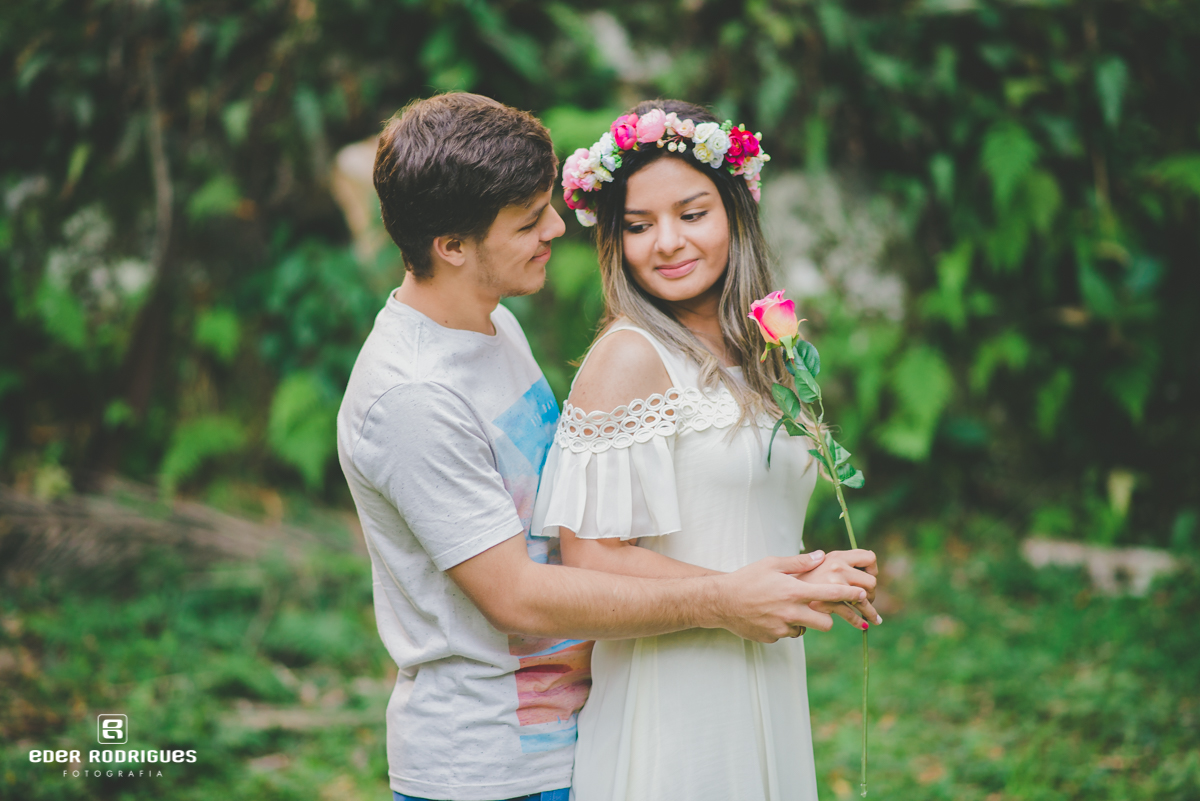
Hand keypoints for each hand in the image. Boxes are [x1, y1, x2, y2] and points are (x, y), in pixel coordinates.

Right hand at [711, 551, 869, 642]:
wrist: (721, 601)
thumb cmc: (747, 578)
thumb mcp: (772, 564)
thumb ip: (799, 562)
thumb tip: (821, 556)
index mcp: (794, 591)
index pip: (831, 594)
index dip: (850, 594)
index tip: (862, 594)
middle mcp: (791, 611)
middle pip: (826, 623)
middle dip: (825, 616)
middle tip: (815, 607)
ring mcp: (782, 627)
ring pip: (806, 629)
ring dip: (803, 622)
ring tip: (786, 609)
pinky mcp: (773, 637)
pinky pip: (788, 634)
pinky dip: (784, 627)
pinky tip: (770, 616)